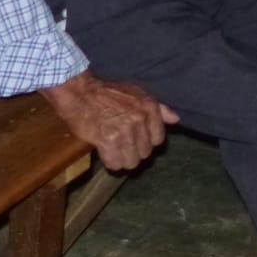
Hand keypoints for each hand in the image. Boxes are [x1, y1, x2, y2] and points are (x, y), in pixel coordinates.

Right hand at [42, 73, 178, 171]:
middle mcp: (139, 120)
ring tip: (114, 150)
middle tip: (122, 144)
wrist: (81, 92)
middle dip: (134, 152)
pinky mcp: (107, 141)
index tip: (136, 140)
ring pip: (131, 162)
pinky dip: (110, 162)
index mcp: (149, 108)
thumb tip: (176, 119)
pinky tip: (105, 153)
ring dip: (122, 159)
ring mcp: (124, 131)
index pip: (158, 140)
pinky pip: (115, 164)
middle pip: (145, 153)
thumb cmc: (109, 92)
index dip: (146, 142)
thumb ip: (159, 108)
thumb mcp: (138, 93)